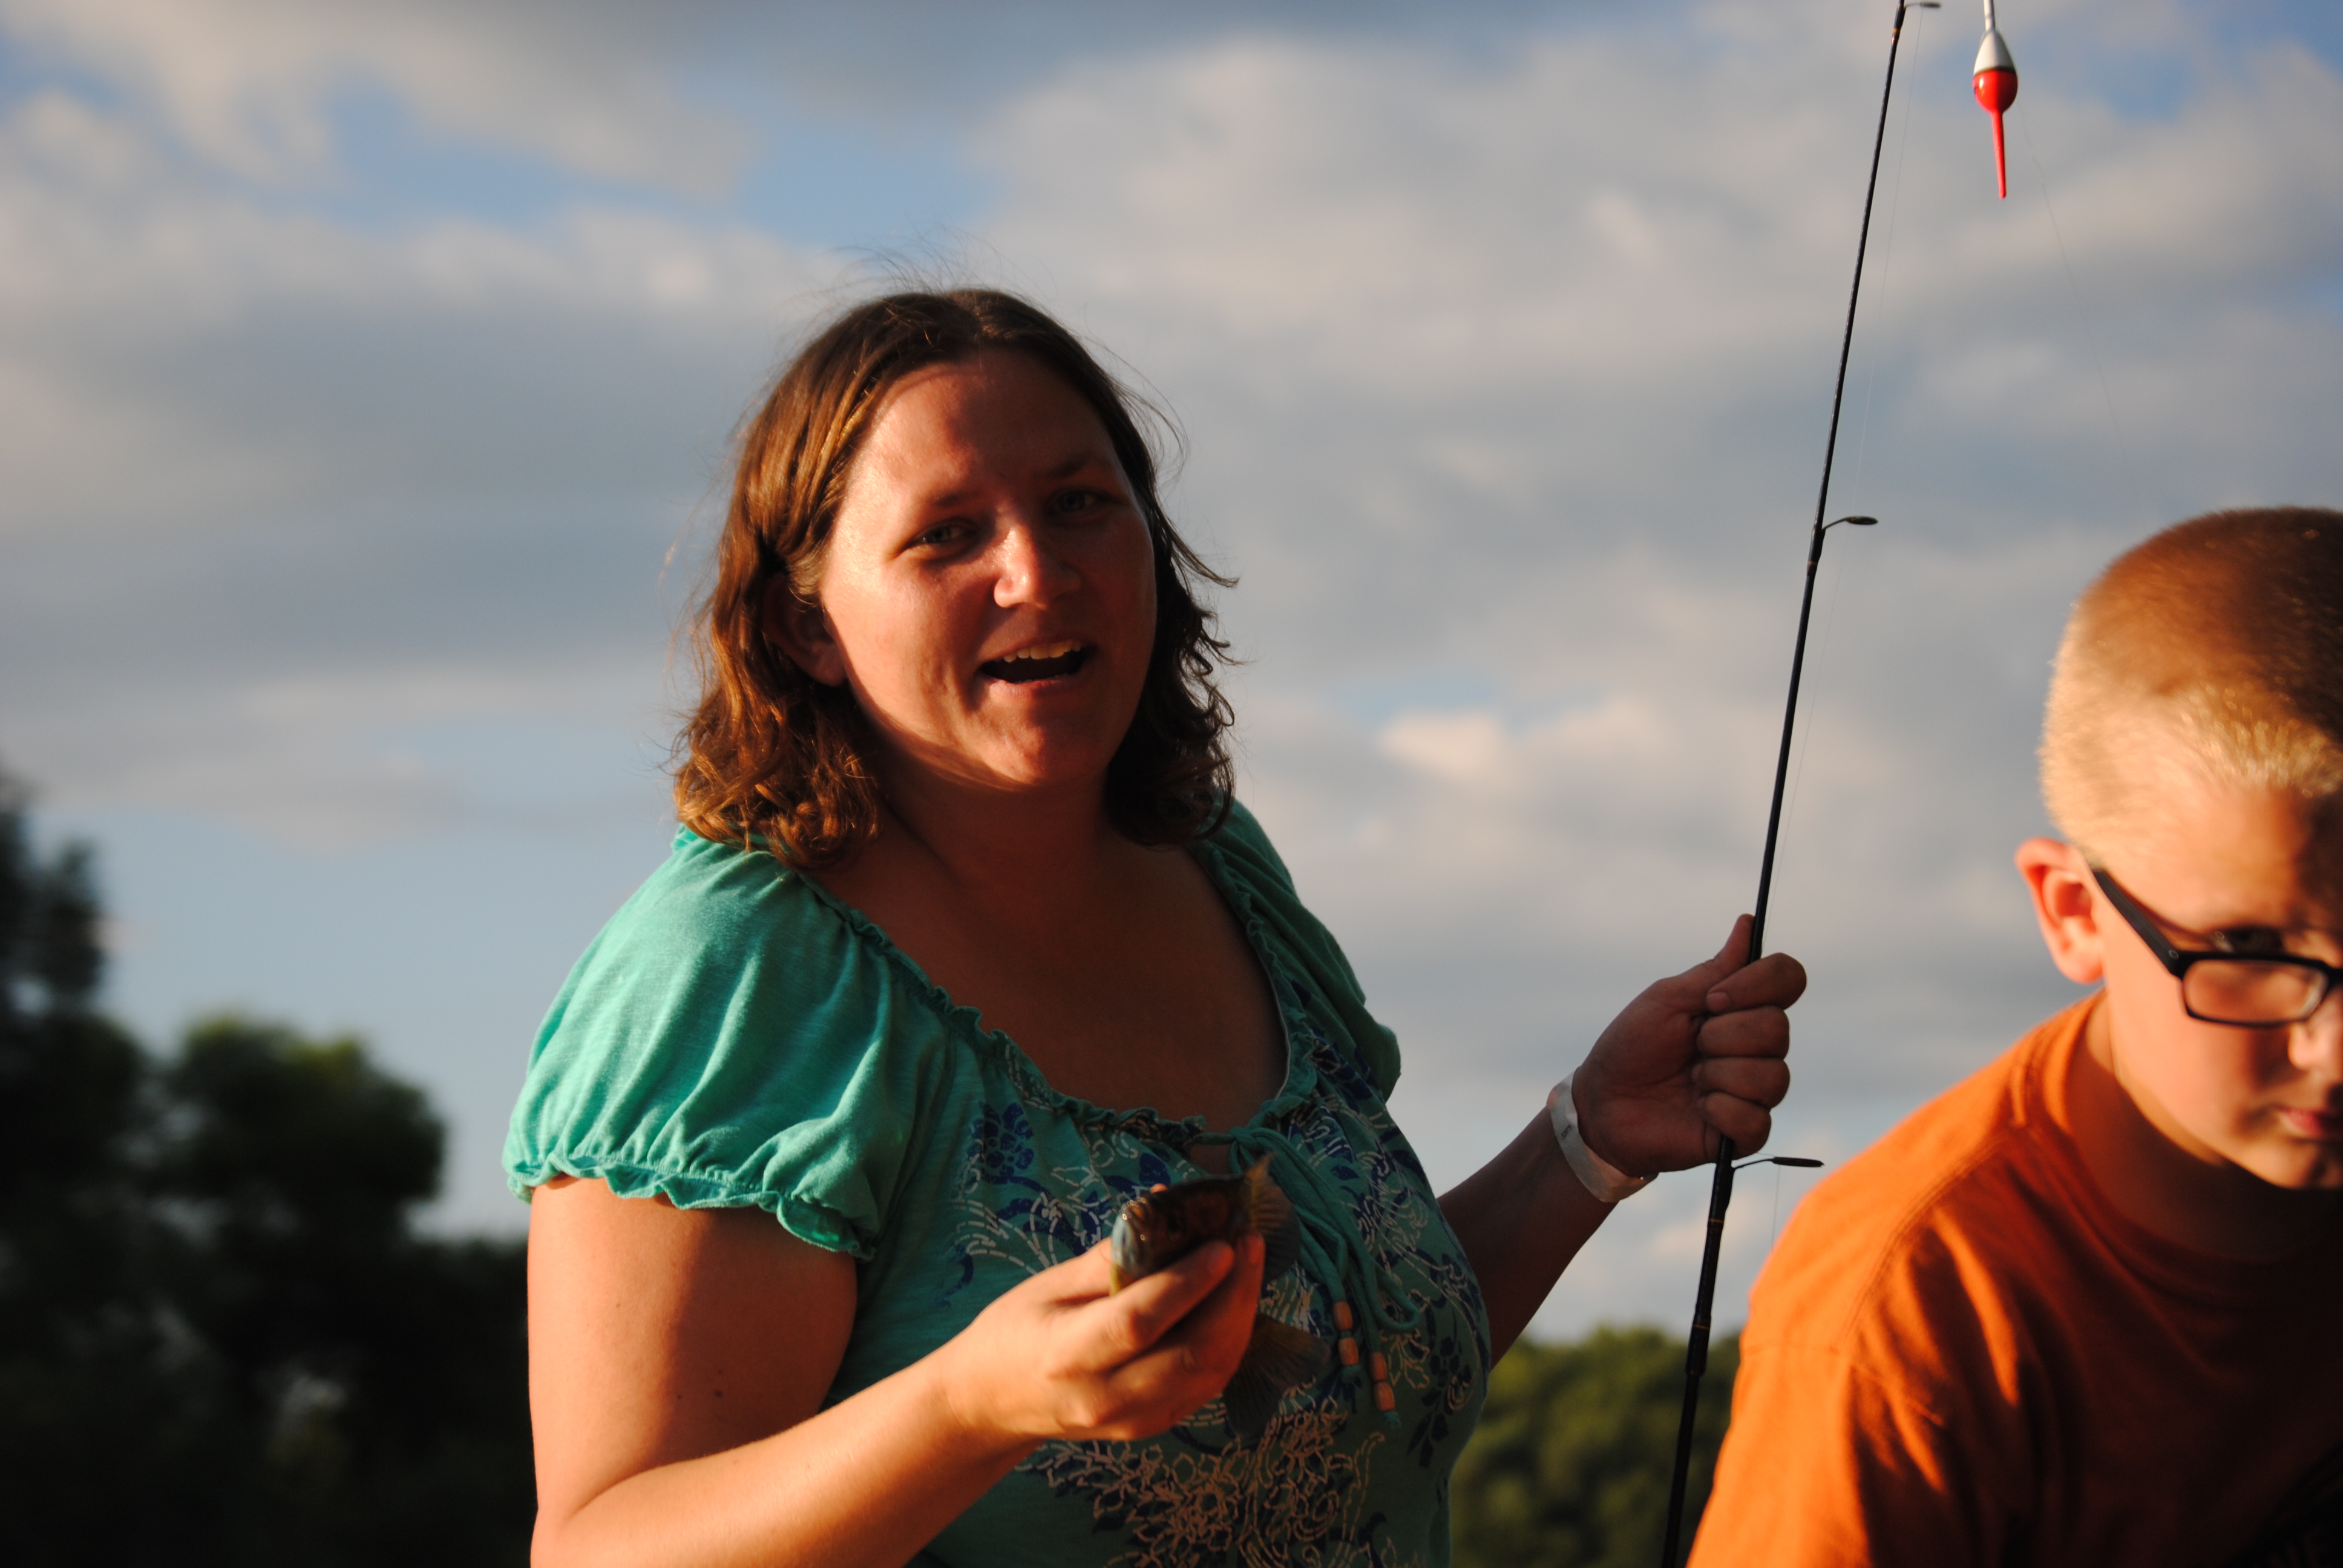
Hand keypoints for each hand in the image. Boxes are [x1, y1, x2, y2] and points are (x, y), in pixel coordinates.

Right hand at [937, 1230, 1266, 1450]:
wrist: (993, 1402)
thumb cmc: (1015, 1331)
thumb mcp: (1050, 1284)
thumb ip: (1111, 1254)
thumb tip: (1166, 1203)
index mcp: (1067, 1356)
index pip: (1139, 1322)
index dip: (1188, 1282)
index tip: (1222, 1242)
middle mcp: (1105, 1398)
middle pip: (1192, 1355)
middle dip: (1234, 1295)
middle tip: (1248, 1241)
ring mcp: (1134, 1420)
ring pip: (1211, 1374)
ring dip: (1241, 1316)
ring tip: (1249, 1264)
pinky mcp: (1154, 1426)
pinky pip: (1207, 1384)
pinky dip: (1229, 1340)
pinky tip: (1233, 1301)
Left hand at [1573, 915, 1805, 1175]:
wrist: (1603, 1103)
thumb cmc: (1632, 1046)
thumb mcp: (1667, 1000)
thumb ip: (1714, 970)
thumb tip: (1748, 922)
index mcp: (1743, 1007)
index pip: (1789, 979)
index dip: (1760, 985)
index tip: (1714, 999)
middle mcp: (1758, 1047)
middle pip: (1778, 1029)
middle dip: (1722, 1036)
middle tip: (1691, 1046)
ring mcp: (1755, 1090)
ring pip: (1771, 1076)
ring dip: (1717, 1075)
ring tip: (1690, 1080)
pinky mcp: (1746, 1133)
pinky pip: (1755, 1118)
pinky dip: (1718, 1110)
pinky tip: (1697, 1108)